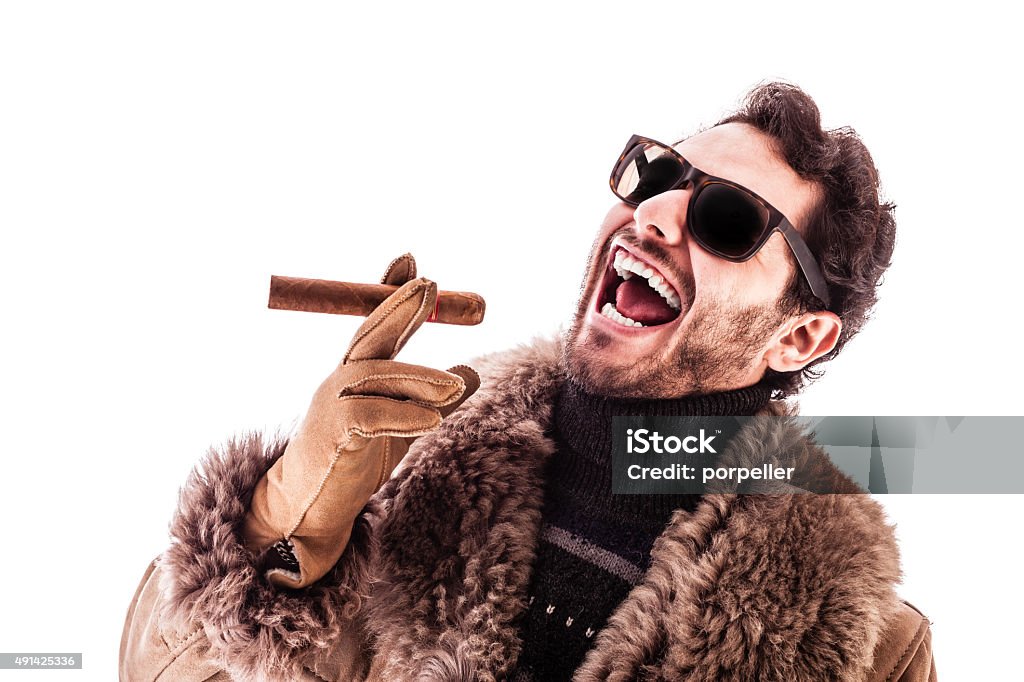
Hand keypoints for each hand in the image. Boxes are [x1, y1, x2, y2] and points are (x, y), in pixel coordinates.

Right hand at [242, 254, 478, 587]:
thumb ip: (434, 399)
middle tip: (429, 285)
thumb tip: (472, 372)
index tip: (410, 259)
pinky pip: (369, 417)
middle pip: (370, 335)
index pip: (374, 324)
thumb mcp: (403, 425)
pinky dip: (402, 415)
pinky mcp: (332, 436)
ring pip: (376, 376)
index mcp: (357, 373)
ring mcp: (332, 404)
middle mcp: (341, 380)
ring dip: (419, 378)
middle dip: (398, 307)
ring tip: (455, 387)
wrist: (312, 508)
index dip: (389, 291)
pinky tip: (433, 419)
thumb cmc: (353, 462)